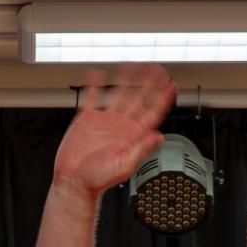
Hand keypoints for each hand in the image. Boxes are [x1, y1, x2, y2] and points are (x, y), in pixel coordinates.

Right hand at [53, 64, 177, 196]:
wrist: (75, 181)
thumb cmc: (97, 179)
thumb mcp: (124, 165)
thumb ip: (142, 149)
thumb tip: (158, 137)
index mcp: (133, 135)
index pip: (153, 112)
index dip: (163, 98)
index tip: (171, 85)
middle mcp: (121, 125)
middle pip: (140, 98)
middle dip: (149, 83)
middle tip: (157, 69)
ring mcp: (105, 121)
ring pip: (120, 94)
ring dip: (127, 79)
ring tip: (133, 65)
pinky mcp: (88, 120)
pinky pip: (93, 97)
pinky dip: (95, 85)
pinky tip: (98, 74)